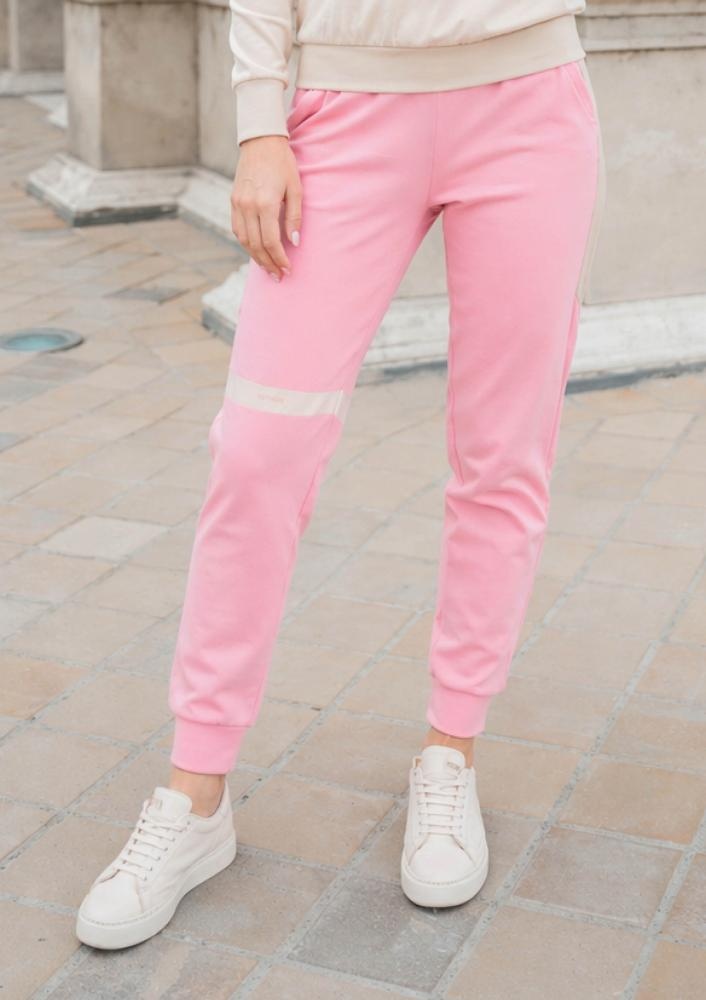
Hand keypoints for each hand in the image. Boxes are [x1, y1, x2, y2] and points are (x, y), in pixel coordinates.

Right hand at [230, 135, 301, 280]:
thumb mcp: (296, 188)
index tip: (288, 269)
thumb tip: (293, 242)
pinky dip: (246, 243)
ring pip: (244, 240)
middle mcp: (248, 206)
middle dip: (268, 263)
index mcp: (265, 203)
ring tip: (268, 268)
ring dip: (256, 257)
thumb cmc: (283, 163)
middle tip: (278, 276)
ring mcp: (238, 204)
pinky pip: (237, 229)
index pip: (271, 241)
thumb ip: (294, 217)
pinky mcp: (233, 201)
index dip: (280, 258)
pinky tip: (256, 250)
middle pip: (256, 245)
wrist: (261, 142)